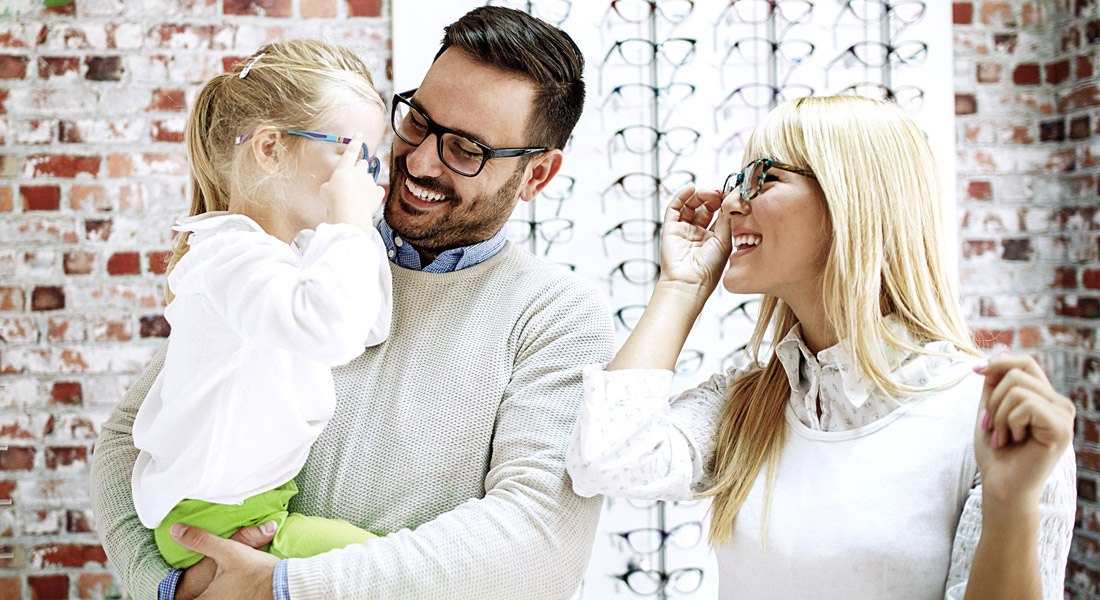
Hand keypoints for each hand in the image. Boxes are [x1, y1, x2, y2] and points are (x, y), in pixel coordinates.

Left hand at [172, 522, 279, 599]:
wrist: (286, 585)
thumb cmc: (256, 572)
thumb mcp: (228, 551)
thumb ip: (201, 541)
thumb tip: (176, 531)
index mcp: (207, 598)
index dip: (179, 595)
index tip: (176, 591)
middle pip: (198, 599)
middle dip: (194, 593)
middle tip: (188, 588)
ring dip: (210, 593)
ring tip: (209, 586)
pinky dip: (224, 595)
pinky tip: (229, 588)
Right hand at [321, 132, 384, 231]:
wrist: (348, 214)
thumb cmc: (333, 202)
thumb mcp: (325, 190)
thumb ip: (333, 184)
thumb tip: (339, 187)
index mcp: (344, 169)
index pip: (350, 152)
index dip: (355, 142)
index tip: (359, 133)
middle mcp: (359, 172)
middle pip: (363, 164)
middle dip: (360, 169)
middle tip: (354, 180)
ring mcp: (370, 181)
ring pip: (369, 178)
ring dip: (365, 184)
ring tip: (357, 198)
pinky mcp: (378, 192)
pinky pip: (377, 190)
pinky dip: (373, 195)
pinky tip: (366, 202)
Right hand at [657, 184, 731, 293]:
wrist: (689, 282)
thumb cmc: (708, 269)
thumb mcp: (724, 242)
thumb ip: (726, 221)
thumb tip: (729, 202)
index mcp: (714, 239)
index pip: (718, 214)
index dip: (723, 203)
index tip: (730, 194)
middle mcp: (698, 234)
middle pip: (704, 208)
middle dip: (712, 198)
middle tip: (719, 193)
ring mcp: (684, 230)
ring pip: (690, 206)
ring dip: (699, 195)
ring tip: (708, 192)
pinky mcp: (670, 228)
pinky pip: (674, 208)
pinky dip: (682, 196)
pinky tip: (691, 188)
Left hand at [974, 353, 1074, 507]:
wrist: (1000, 485)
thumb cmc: (996, 452)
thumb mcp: (991, 409)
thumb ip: (996, 383)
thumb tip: (999, 352)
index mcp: (1045, 398)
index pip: (1025, 363)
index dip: (998, 363)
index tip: (975, 372)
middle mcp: (1059, 403)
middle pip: (1017, 373)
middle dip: (993, 399)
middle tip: (992, 426)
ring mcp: (1063, 415)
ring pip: (1017, 389)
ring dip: (999, 415)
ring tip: (1004, 437)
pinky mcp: (1061, 428)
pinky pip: (1025, 405)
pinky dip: (1009, 422)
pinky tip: (1014, 440)